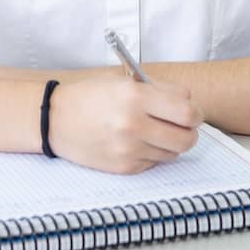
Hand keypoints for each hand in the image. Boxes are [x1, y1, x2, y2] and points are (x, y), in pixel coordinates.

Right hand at [48, 77, 200, 174]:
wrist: (55, 119)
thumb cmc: (90, 96)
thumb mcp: (122, 81)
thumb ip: (158, 89)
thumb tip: (188, 102)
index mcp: (135, 96)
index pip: (187, 112)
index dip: (195, 111)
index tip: (190, 111)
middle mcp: (134, 125)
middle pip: (187, 138)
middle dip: (189, 131)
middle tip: (181, 125)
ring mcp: (129, 149)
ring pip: (173, 153)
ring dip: (170, 143)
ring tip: (154, 131)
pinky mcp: (124, 168)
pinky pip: (154, 163)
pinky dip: (153, 154)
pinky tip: (137, 142)